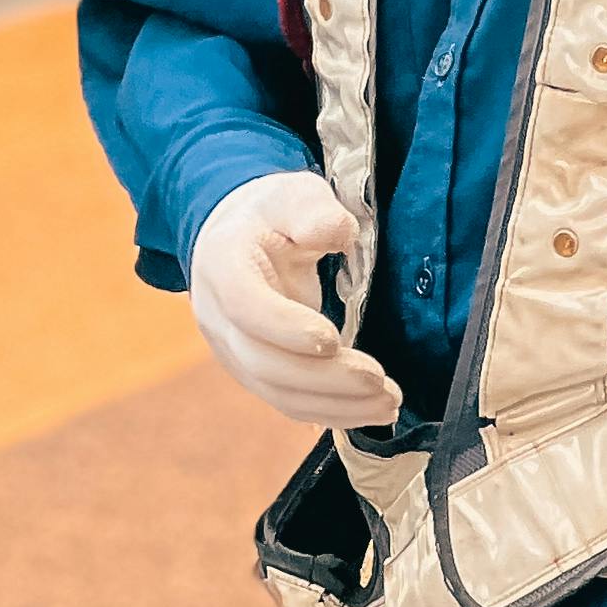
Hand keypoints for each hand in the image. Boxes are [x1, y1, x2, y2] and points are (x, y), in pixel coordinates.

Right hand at [188, 173, 403, 431]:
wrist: (237, 237)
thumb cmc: (271, 214)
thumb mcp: (292, 195)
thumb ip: (312, 210)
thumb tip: (337, 231)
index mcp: (222, 265)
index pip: (244, 307)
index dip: (284, 328)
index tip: (331, 338)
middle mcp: (218, 317)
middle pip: (262, 362)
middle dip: (323, 378)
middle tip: (378, 380)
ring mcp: (232, 351)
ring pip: (276, 393)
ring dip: (334, 404)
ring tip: (389, 402)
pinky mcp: (255, 372)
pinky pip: (288, 402)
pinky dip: (330, 412)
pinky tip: (371, 410)